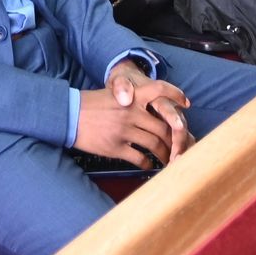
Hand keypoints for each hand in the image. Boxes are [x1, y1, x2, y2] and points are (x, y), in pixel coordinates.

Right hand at [74, 63, 193, 168]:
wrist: (68, 115)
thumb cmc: (90, 104)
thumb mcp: (112, 94)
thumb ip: (132, 101)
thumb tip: (152, 112)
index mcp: (131, 96)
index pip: (159, 90)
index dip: (175, 95)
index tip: (186, 104)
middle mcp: (131, 112)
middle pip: (163, 127)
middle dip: (175, 139)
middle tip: (179, 146)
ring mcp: (124, 131)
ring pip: (155, 145)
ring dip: (165, 154)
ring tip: (168, 159)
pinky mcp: (116, 147)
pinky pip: (139, 158)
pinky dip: (147, 163)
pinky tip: (148, 164)